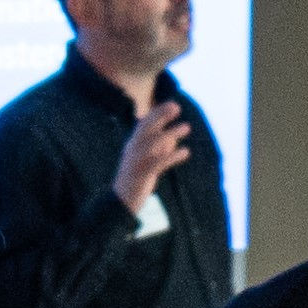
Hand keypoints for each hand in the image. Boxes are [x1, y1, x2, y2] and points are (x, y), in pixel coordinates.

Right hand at [109, 92, 194, 213]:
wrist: (120, 202)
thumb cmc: (135, 181)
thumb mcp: (145, 162)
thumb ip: (157, 150)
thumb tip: (171, 139)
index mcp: (133, 145)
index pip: (144, 124)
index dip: (158, 113)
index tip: (172, 105)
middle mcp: (133, 150)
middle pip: (147, 128)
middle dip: (161, 115)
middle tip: (178, 107)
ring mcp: (137, 161)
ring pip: (154, 142)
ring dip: (171, 133)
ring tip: (187, 127)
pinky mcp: (142, 174)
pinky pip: (159, 162)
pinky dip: (173, 155)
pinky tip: (186, 151)